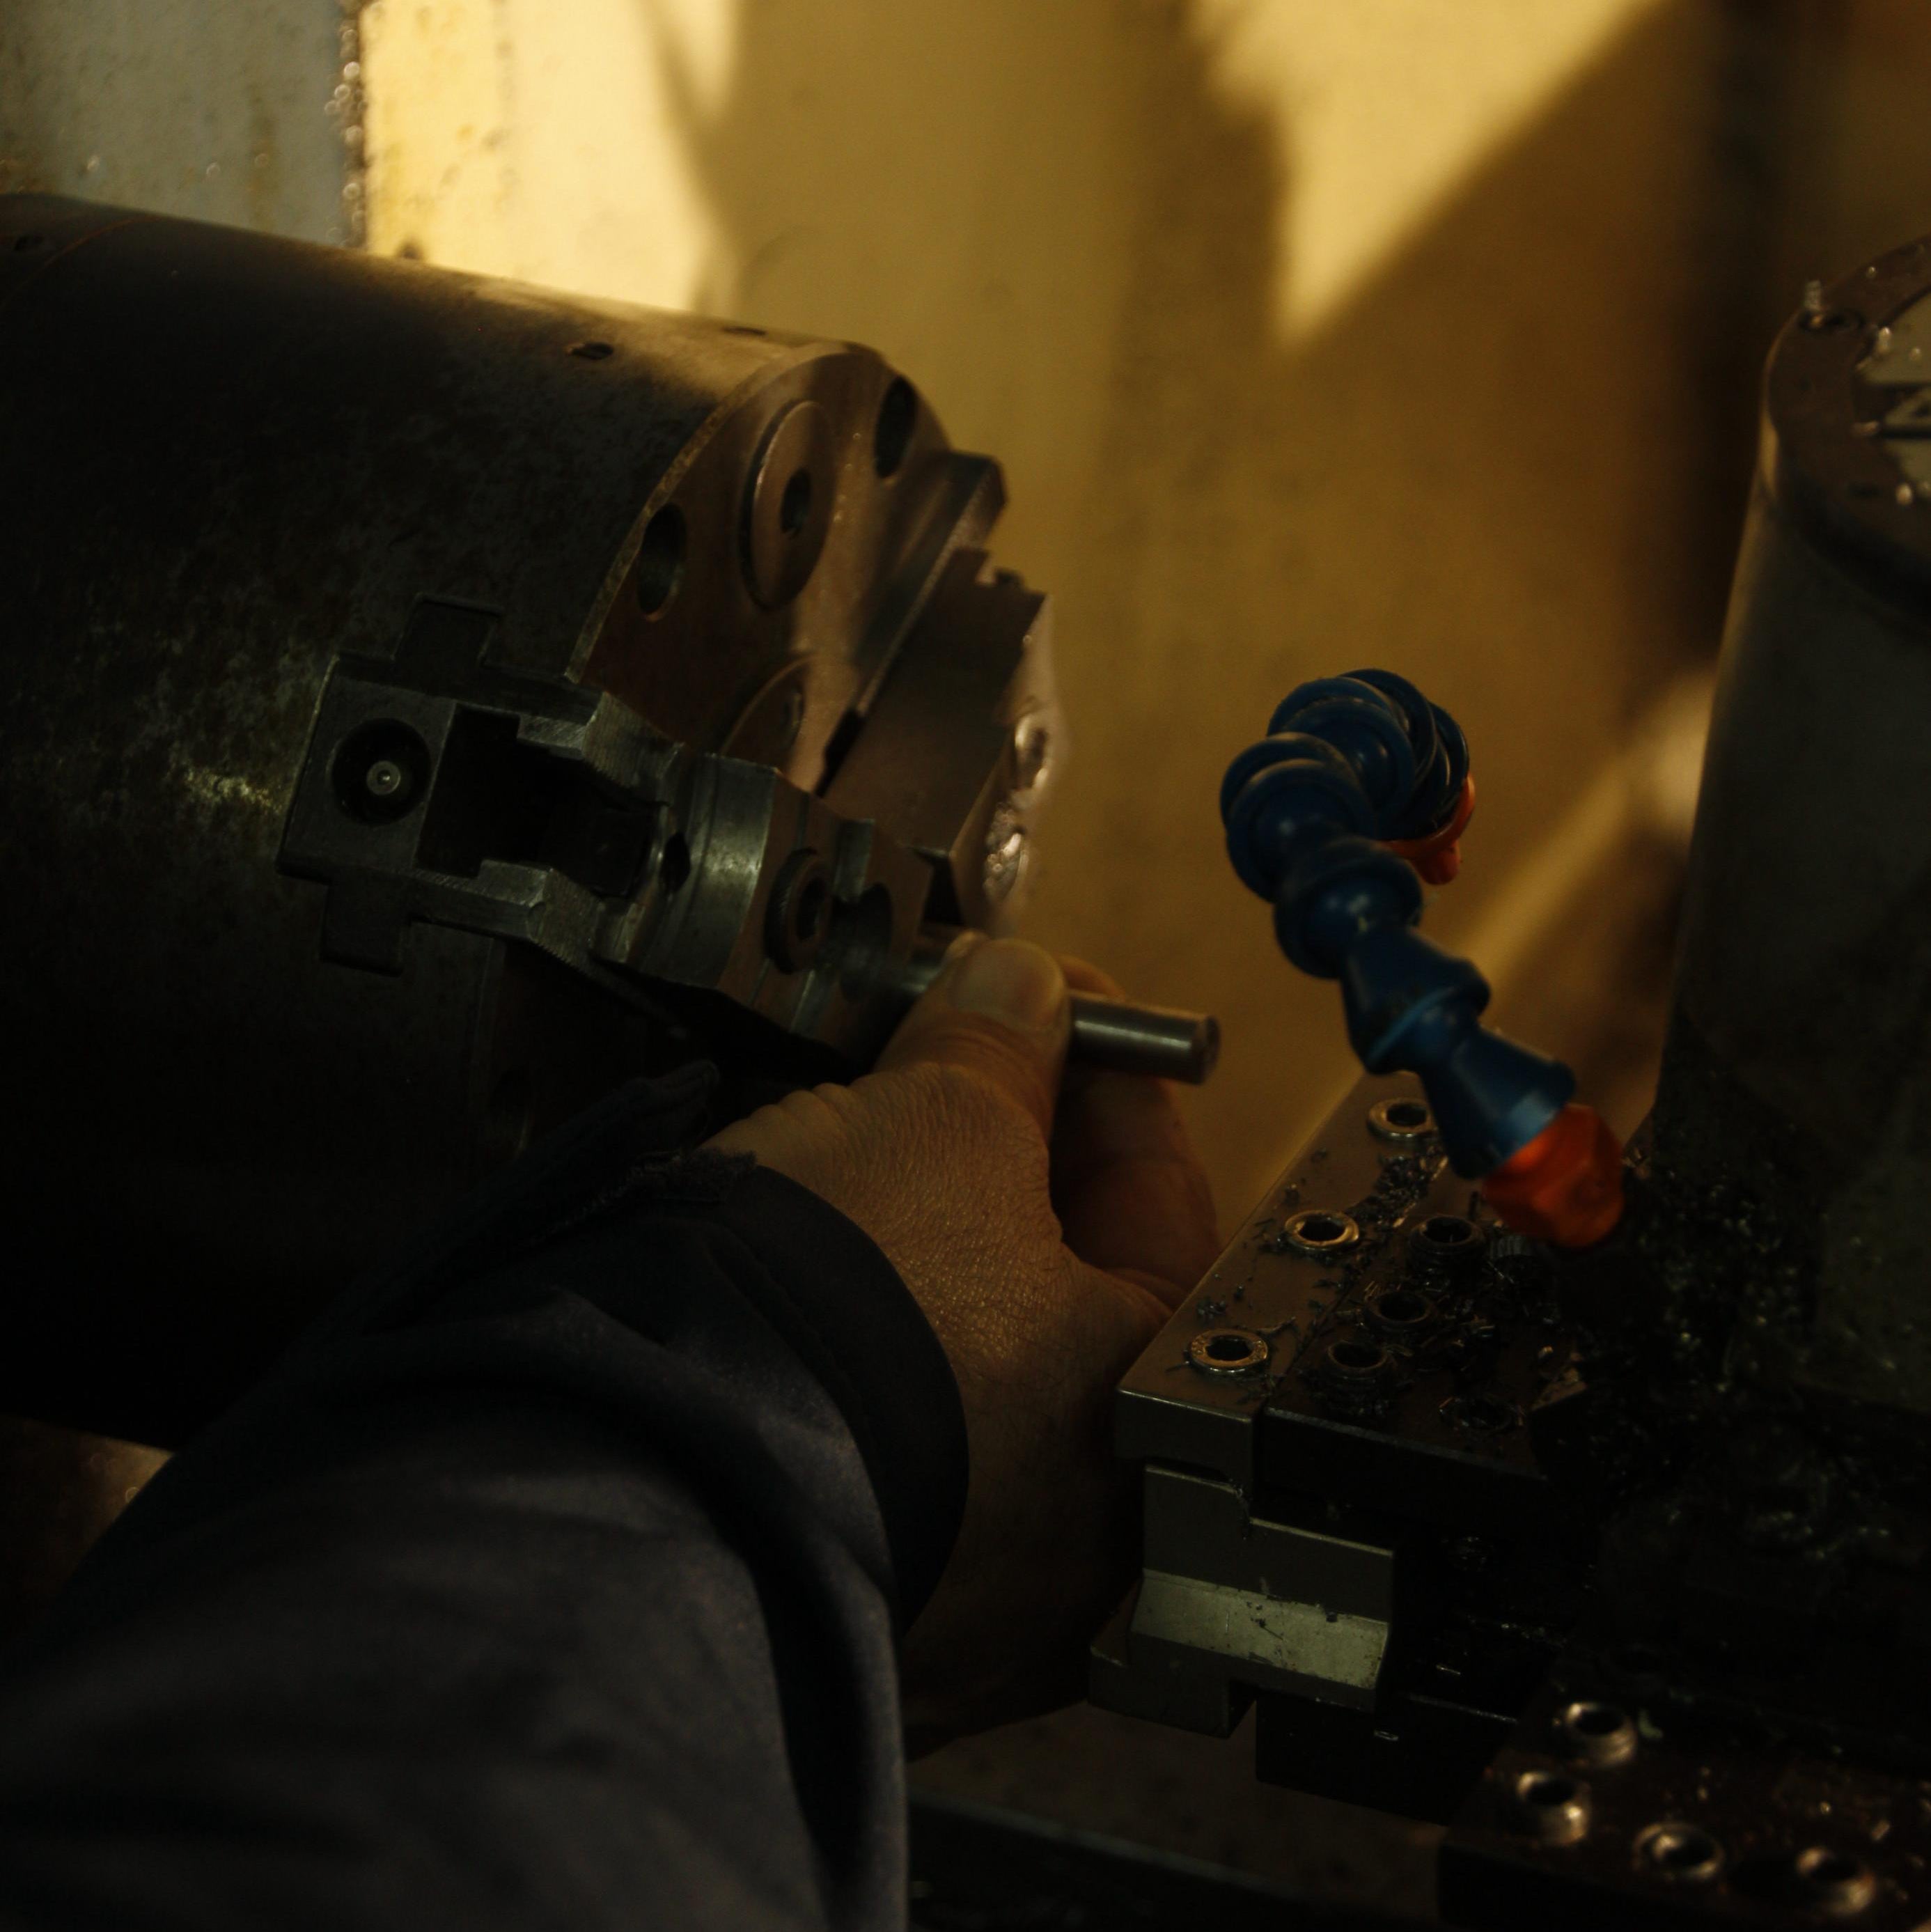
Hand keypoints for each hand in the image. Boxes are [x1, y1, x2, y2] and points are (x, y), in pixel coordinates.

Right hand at [707, 937, 1218, 1751]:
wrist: (650, 1464)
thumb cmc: (844, 1315)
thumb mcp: (938, 1126)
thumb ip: (998, 1047)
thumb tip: (1017, 986)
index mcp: (1150, 1399)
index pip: (1158, 1190)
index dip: (1101, 1072)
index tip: (1050, 1005)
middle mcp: (1086, 1510)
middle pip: (1064, 1276)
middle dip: (1003, 1148)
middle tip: (954, 1057)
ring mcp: (972, 1559)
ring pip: (969, 1350)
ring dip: (924, 1237)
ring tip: (863, 1143)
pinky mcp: (862, 1568)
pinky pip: (889, 1418)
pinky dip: (865, 1330)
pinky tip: (811, 1259)